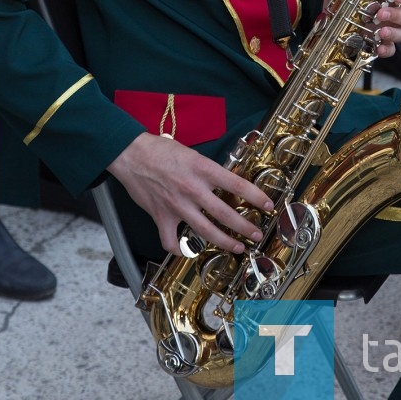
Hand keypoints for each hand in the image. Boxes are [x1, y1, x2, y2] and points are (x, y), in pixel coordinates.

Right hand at [107, 132, 274, 255]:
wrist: (131, 154)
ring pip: (206, 231)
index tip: (268, 205)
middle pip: (225, 214)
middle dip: (245, 226)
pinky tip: (186, 252)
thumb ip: (207, 170)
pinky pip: (171, 241)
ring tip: (237, 247)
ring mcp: (177, 206)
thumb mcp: (191, 153)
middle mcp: (193, 189)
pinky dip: (179, 249)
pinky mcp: (161, 217)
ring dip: (224, 242)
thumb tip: (223, 182)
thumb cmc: (161, 149)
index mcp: (203, 169)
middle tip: (257, 234)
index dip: (256, 196)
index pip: (236, 184)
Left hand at [324, 0, 400, 57]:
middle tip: (381, 13)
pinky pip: (392, 49)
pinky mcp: (382, 42)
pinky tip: (378, 48)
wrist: (333, 10)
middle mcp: (398, 10)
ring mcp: (392, 27)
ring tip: (379, 32)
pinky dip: (387, 50)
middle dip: (398, 15)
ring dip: (394, 33)